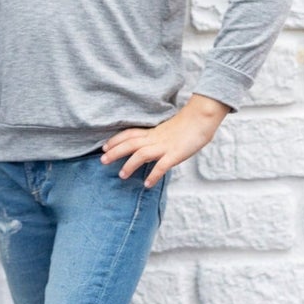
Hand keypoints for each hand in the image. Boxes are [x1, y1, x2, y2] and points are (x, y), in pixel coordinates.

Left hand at [100, 93, 230, 186]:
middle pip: (131, 143)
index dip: (116, 140)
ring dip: (130, 165)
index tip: (104, 147)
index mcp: (153, 131)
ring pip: (142, 154)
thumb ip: (155, 140)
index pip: (130, 134)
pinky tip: (147, 184)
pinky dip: (154, 175)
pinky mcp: (176, 154)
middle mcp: (156, 138)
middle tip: (102, 161)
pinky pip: (162, 165)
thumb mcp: (166, 131)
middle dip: (115, 152)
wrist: (201, 118)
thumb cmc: (186, 125)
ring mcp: (165, 146)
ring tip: (121, 176)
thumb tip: (145, 153)